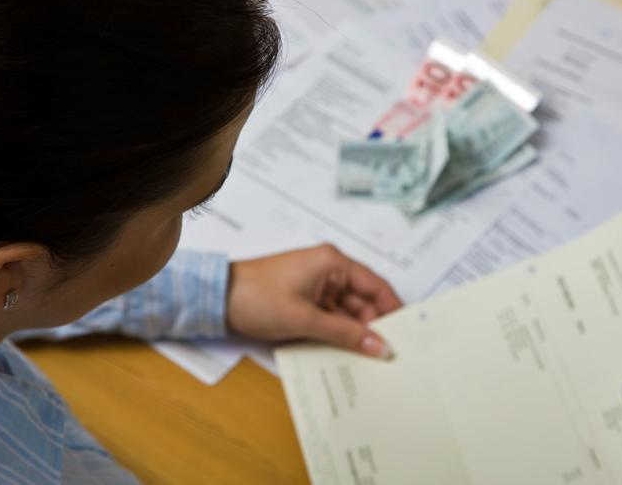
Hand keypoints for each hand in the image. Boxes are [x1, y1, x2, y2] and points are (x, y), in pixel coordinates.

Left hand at [225, 244, 402, 357]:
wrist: (215, 299)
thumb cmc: (256, 297)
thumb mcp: (306, 319)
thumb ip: (346, 334)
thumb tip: (379, 346)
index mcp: (333, 263)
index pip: (376, 285)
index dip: (393, 309)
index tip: (406, 333)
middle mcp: (328, 271)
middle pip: (364, 301)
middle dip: (374, 326)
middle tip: (387, 354)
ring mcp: (316, 286)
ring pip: (348, 312)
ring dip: (355, 333)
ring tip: (368, 359)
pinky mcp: (305, 300)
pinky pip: (331, 318)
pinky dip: (338, 334)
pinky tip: (345, 353)